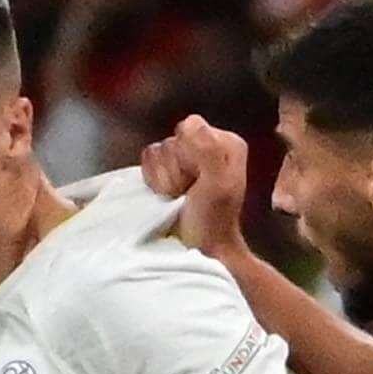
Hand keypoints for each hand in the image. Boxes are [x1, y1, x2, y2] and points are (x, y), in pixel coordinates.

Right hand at [141, 114, 251, 261]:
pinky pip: (147, 161)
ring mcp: (185, 157)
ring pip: (157, 151)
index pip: (190, 126)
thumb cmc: (212, 221)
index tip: (197, 180)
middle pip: (172, 141)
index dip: (187, 154)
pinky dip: (153, 181)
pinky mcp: (166, 168)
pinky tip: (166, 196)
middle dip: (175, 171)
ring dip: (164, 179)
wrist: (198, 250)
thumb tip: (191, 124)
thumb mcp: (218, 185)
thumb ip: (209, 151)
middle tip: (187, 193)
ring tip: (178, 197)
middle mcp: (206, 144)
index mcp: (225, 142)